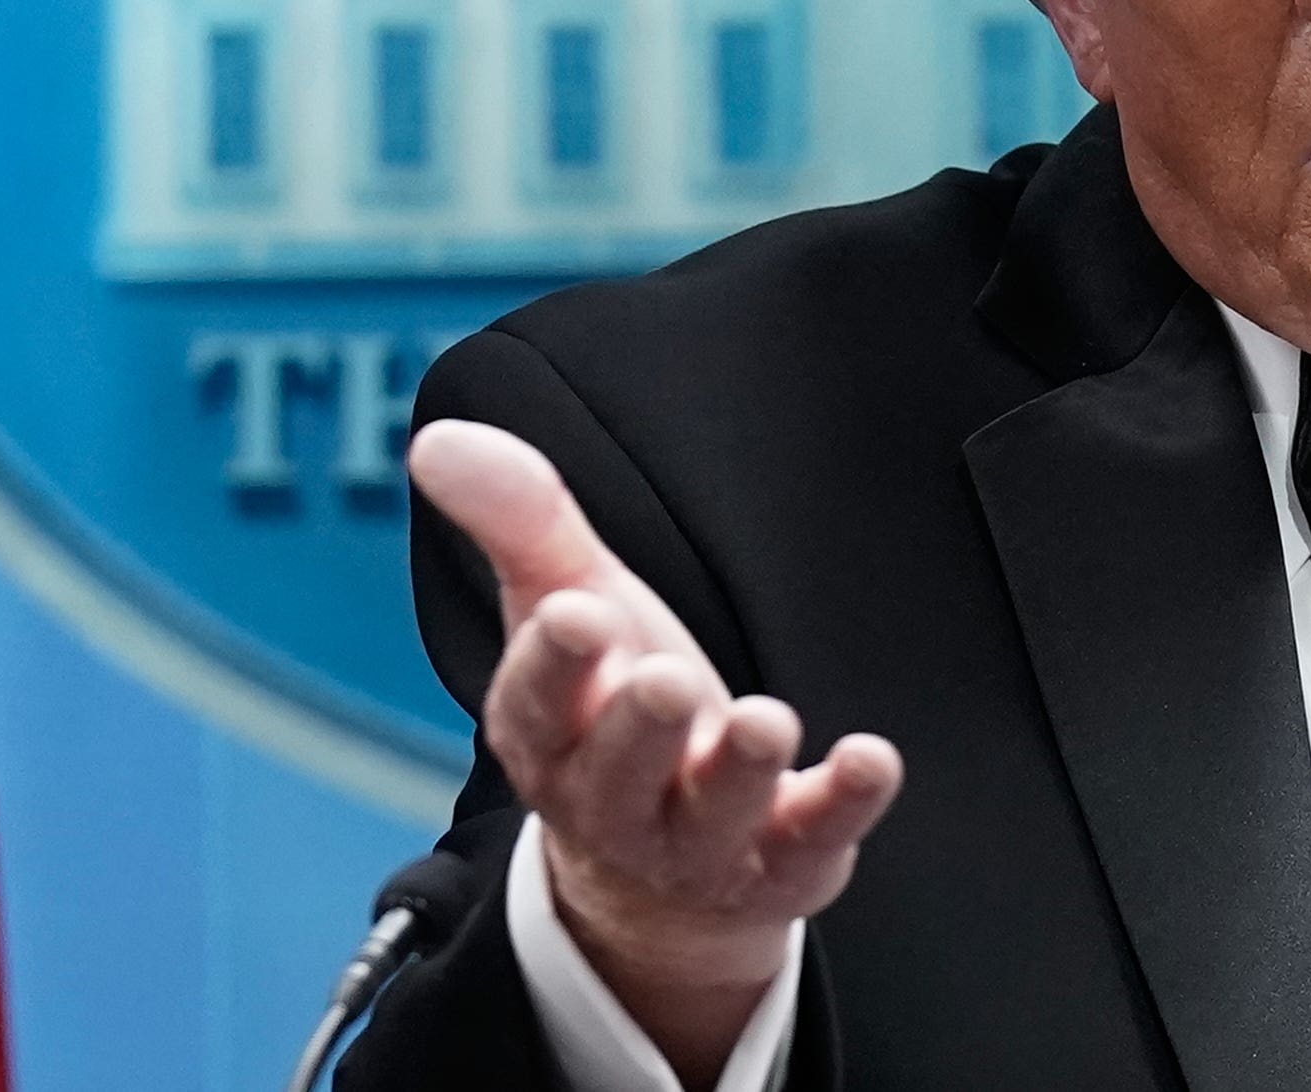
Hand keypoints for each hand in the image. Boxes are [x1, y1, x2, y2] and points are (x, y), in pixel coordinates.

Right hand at [408, 418, 902, 1083]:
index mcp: (550, 734)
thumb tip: (436, 439)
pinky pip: (810, 840)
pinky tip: (873, 760)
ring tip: (768, 721)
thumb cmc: (613, 707)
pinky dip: (843, 805)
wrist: (661, 871)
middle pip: (619, 769)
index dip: (553, 662)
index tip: (578, 612)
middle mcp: (615, 800)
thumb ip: (520, 522)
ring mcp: (699, 840)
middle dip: (640, 726)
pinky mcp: (780, 861)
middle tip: (666, 680)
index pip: (536, 702)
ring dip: (741, 769)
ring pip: (712, 812)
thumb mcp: (569, 605)